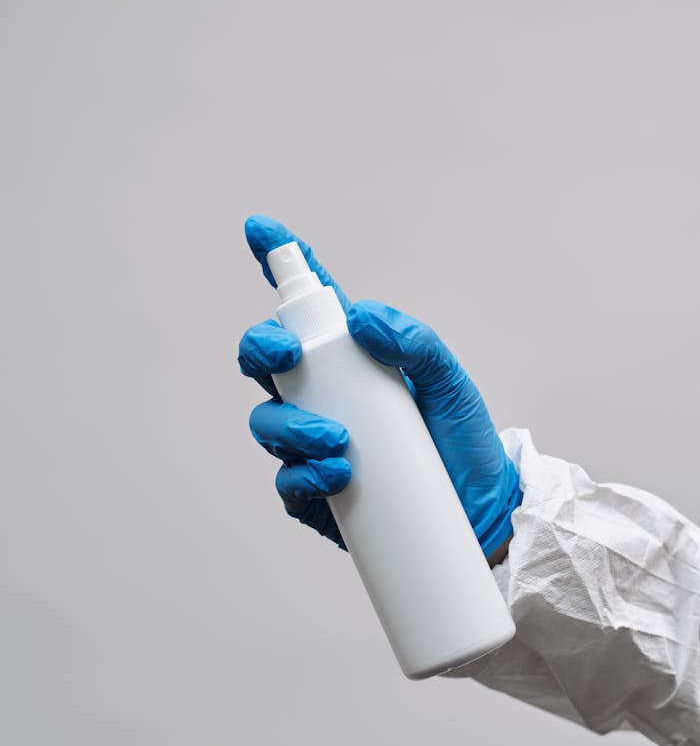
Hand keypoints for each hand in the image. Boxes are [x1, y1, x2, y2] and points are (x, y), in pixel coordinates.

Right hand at [238, 214, 522, 562]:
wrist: (479, 514)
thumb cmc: (461, 441)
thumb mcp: (448, 382)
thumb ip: (416, 342)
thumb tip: (362, 321)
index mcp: (351, 361)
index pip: (308, 310)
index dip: (279, 264)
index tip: (259, 231)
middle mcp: (324, 397)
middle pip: (265, 362)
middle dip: (261, 350)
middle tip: (288, 358)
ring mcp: (313, 445)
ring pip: (268, 423)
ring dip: (292, 427)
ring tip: (339, 443)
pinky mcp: (315, 493)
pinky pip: (287, 482)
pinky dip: (304, 477)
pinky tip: (336, 476)